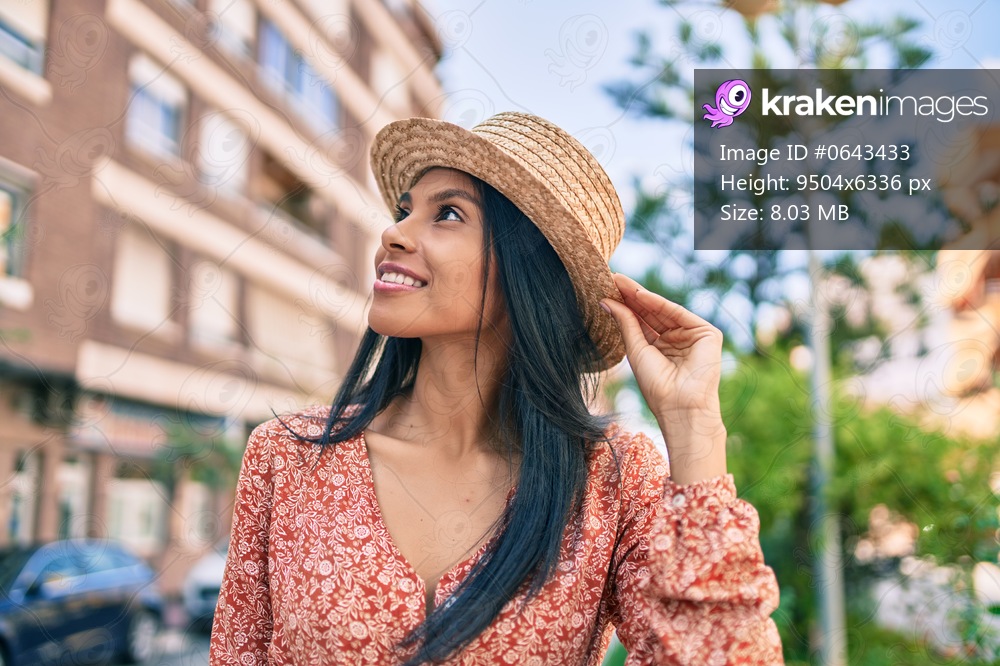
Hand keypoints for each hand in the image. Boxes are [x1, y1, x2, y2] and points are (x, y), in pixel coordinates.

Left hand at [601, 273, 727, 483]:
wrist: (680, 406)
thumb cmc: (657, 387)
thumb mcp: (635, 350)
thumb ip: (625, 323)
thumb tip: (606, 301)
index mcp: (660, 348)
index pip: (641, 321)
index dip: (625, 305)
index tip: (606, 290)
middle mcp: (676, 340)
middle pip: (651, 313)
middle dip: (631, 297)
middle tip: (611, 279)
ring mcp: (692, 336)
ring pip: (663, 310)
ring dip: (641, 296)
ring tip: (619, 282)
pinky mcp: (707, 334)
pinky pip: (678, 313)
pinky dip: (659, 303)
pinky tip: (639, 294)